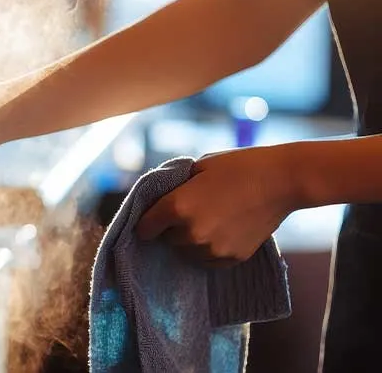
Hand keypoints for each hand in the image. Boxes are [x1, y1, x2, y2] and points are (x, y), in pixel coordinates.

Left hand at [135, 146, 302, 264]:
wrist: (282, 180)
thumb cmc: (238, 166)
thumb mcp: (197, 167)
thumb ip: (174, 187)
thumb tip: (158, 201)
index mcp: (177, 207)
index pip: (144, 227)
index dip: (147, 222)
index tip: (151, 220)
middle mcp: (191, 232)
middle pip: (167, 240)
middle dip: (172, 228)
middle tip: (189, 212)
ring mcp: (213, 248)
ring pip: (187, 252)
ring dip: (190, 241)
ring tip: (208, 220)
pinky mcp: (233, 258)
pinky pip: (208, 260)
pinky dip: (209, 250)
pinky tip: (221, 230)